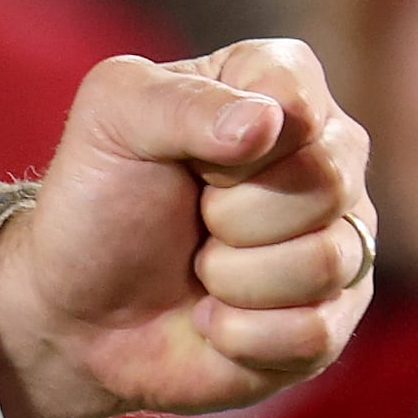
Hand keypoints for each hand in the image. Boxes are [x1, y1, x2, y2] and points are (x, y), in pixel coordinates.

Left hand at [0, 39, 378, 417]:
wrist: (77, 308)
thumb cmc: (100, 199)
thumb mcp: (111, 121)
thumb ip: (180, 101)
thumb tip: (265, 123)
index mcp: (280, 84)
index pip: (296, 102)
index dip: (229, 143)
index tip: (187, 158)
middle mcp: (329, 154)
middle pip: (324, 184)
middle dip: (230, 214)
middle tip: (193, 216)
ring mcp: (341, 237)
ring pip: (324, 262)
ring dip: (232, 278)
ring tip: (201, 268)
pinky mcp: (335, 316)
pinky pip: (314, 332)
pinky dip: (240, 333)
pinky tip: (214, 318)